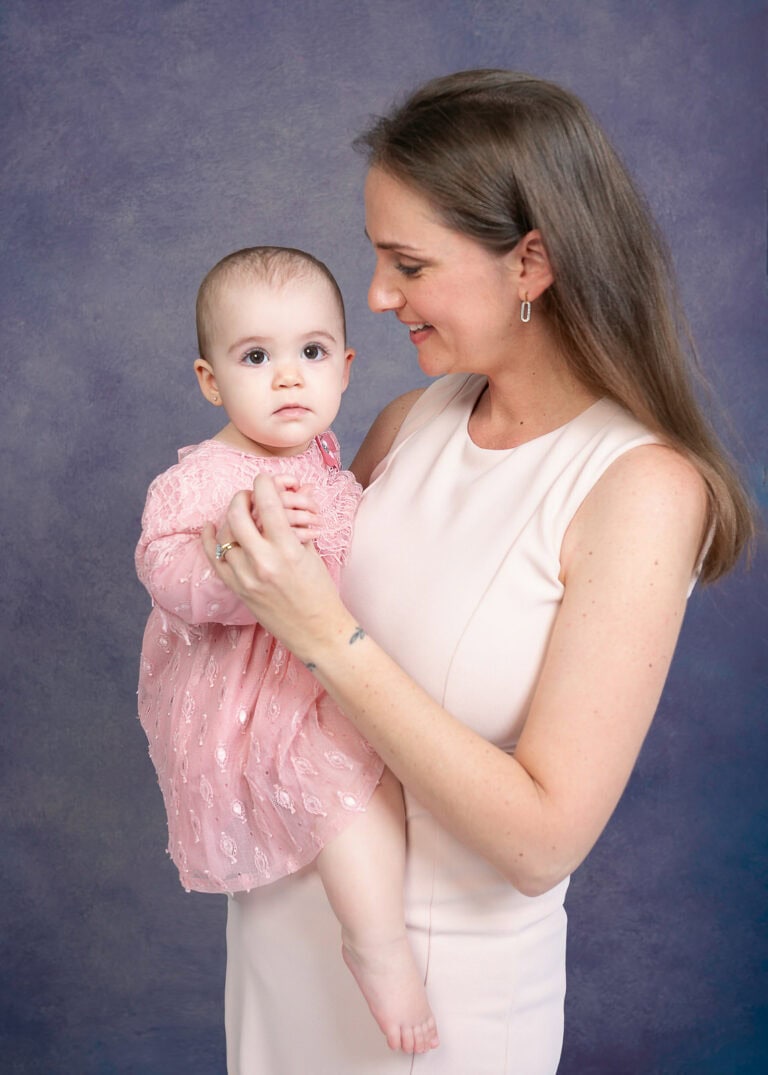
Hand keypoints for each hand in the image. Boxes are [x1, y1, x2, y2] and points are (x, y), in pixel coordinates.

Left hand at [203, 474, 348, 661]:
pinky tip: (209, 527)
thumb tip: (299, 488)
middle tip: (249, 495)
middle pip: (237, 514)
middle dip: (242, 497)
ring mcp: (246, 577)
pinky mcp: (237, 590)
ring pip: (224, 534)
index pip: (268, 502)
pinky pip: (214, 559)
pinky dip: (208, 540)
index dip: (264, 483)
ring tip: (239, 513)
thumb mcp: (312, 552)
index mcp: (287, 549)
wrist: (317, 631)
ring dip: (230, 517)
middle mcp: (263, 561)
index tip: (265, 480)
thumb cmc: (321, 591)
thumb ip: (298, 520)